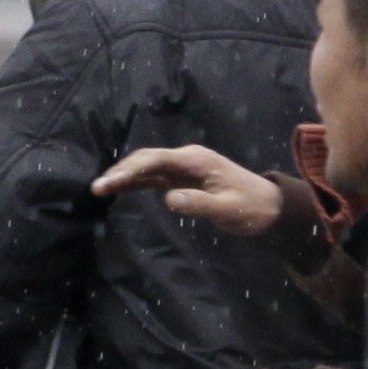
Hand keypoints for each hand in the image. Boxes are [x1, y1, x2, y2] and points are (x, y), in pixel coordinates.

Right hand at [94, 144, 282, 238]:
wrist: (270, 207)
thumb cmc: (252, 208)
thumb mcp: (228, 209)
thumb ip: (199, 205)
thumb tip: (168, 199)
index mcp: (197, 160)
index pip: (157, 159)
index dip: (132, 169)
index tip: (112, 181)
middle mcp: (187, 159)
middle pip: (147, 159)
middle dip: (121, 171)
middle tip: (97, 187)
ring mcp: (184, 168)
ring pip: (147, 167)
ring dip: (125, 176)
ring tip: (100, 188)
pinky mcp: (183, 179)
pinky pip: (154, 177)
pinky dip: (135, 181)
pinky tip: (119, 188)